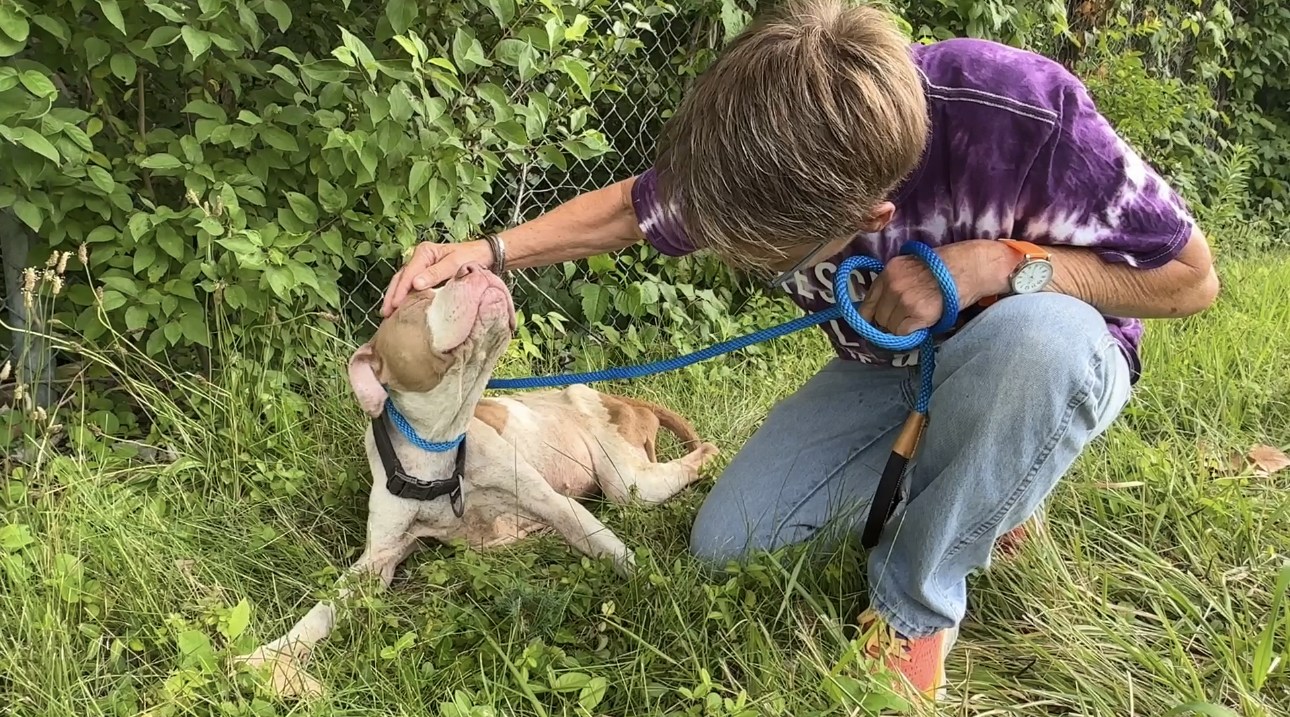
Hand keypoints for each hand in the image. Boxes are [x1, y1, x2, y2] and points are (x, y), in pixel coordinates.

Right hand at [381, 240, 493, 316]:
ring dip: (395, 296)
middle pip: (401, 277)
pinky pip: (411, 285)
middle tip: (385, 312)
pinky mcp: (425, 275)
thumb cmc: (472, 258)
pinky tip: (399, 308)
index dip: (401, 289)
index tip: (396, 304)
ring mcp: (421, 266)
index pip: (408, 272)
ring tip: (387, 313)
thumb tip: (415, 284)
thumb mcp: (455, 264)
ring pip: (403, 281)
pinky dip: (404, 296)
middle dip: (392, 295)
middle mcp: (420, 257)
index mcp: (425, 252)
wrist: (485, 255)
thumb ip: (436, 273)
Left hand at [858, 240, 1012, 335]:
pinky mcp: (918, 313)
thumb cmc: (947, 266)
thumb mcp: (912, 266)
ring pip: (890, 327)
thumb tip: (882, 307)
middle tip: (906, 318)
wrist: (972, 267)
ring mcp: (904, 299)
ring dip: (902, 327)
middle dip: (890, 321)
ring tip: (919, 317)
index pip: (867, 302)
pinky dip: (912, 332)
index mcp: (889, 270)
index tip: (874, 322)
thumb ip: (894, 282)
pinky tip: (924, 321)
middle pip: (878, 317)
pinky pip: (904, 333)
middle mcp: (892, 284)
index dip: (871, 315)